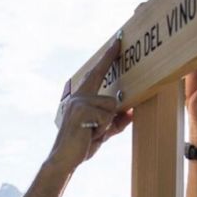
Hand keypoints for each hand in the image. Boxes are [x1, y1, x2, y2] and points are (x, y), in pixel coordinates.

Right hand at [49, 40, 132, 170]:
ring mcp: (79, 102)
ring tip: (93, 133)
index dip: (107, 58)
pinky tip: (90, 135)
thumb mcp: (103, 131)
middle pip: (100, 77)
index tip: (116, 42)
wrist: (64, 159)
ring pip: (111, 105)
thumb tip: (132, 111)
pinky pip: (107, 117)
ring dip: (108, 124)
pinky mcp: (82, 110)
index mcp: (80, 99)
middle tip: (120, 37)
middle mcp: (78, 97)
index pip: (96, 75)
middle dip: (109, 57)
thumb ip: (116, 121)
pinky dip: (103, 130)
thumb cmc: (82, 145)